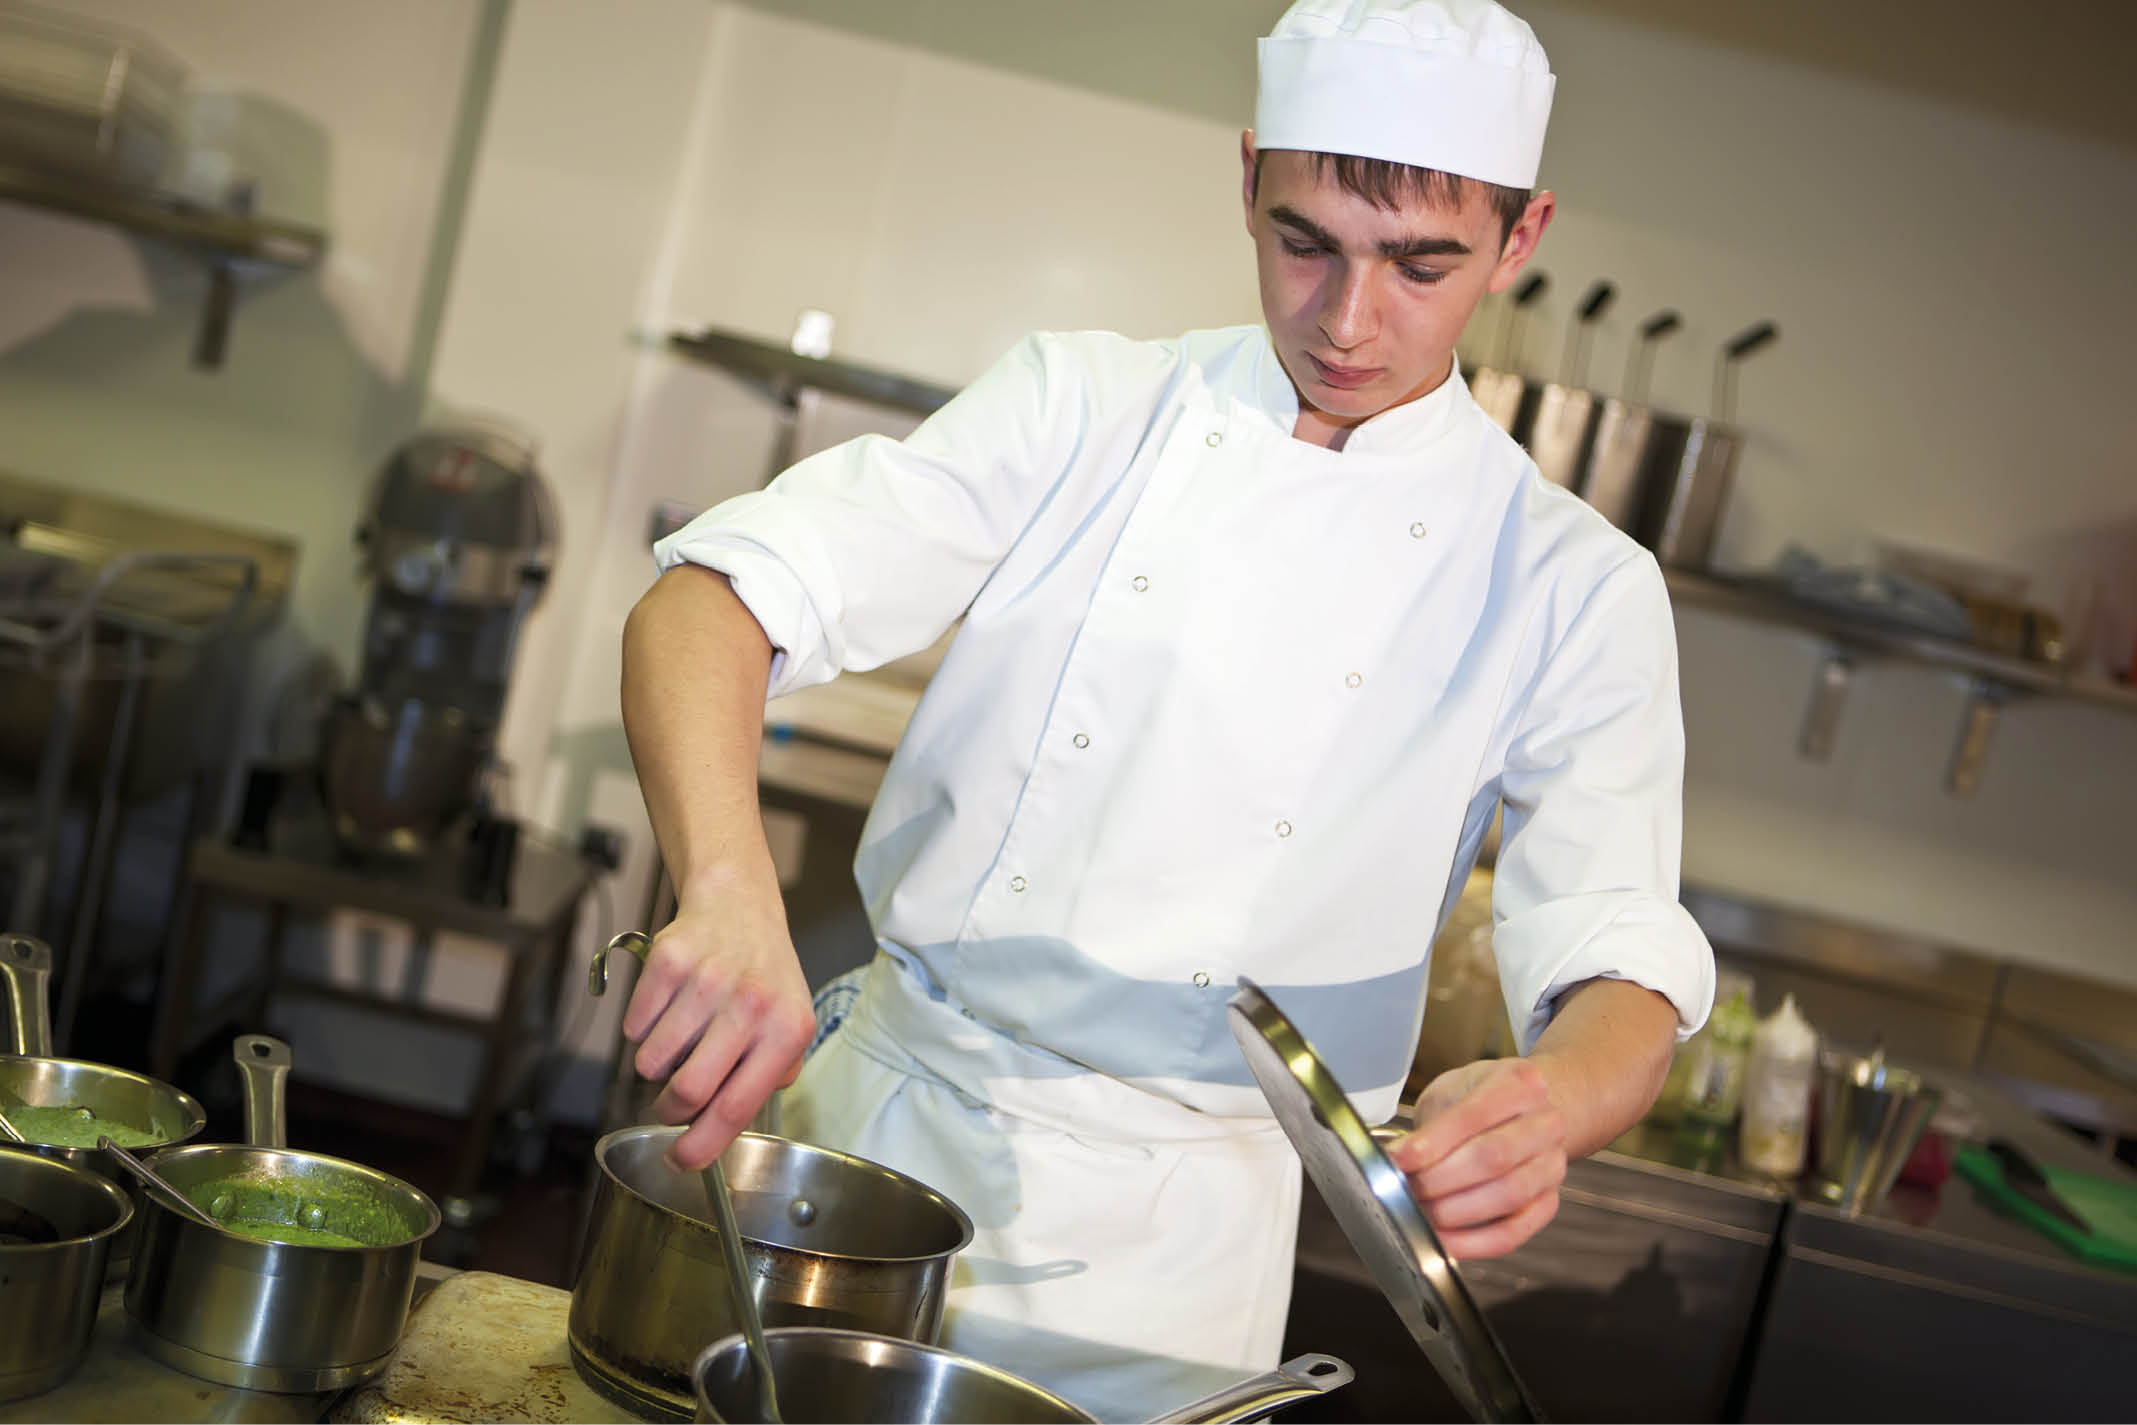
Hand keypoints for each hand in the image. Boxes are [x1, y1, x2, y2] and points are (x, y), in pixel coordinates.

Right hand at [621, 895, 815, 1170]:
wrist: (738, 905)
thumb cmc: (762, 975)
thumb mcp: (789, 1024)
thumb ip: (769, 1077)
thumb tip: (725, 1126)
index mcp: (787, 1030)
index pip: (736, 1107)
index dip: (701, 1147)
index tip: (680, 1163)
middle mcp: (751, 1004)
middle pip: (687, 1092)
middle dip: (669, 1111)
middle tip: (670, 1105)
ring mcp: (709, 980)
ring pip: (653, 1062)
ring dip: (656, 1064)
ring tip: (680, 1039)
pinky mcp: (668, 961)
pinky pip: (635, 1027)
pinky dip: (643, 1029)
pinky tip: (669, 1007)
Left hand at [1386, 1058, 1566, 1259]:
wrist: (1525, 1111)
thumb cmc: (1482, 1099)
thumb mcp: (1452, 1092)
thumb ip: (1431, 1124)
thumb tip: (1398, 1163)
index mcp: (1521, 1084)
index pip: (1473, 1115)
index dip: (1432, 1142)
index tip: (1397, 1158)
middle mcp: (1545, 1124)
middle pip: (1493, 1158)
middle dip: (1439, 1179)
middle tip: (1404, 1188)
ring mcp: (1552, 1165)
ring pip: (1506, 1197)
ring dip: (1454, 1211)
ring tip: (1419, 1212)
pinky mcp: (1548, 1202)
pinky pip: (1513, 1232)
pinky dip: (1474, 1243)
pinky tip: (1443, 1240)